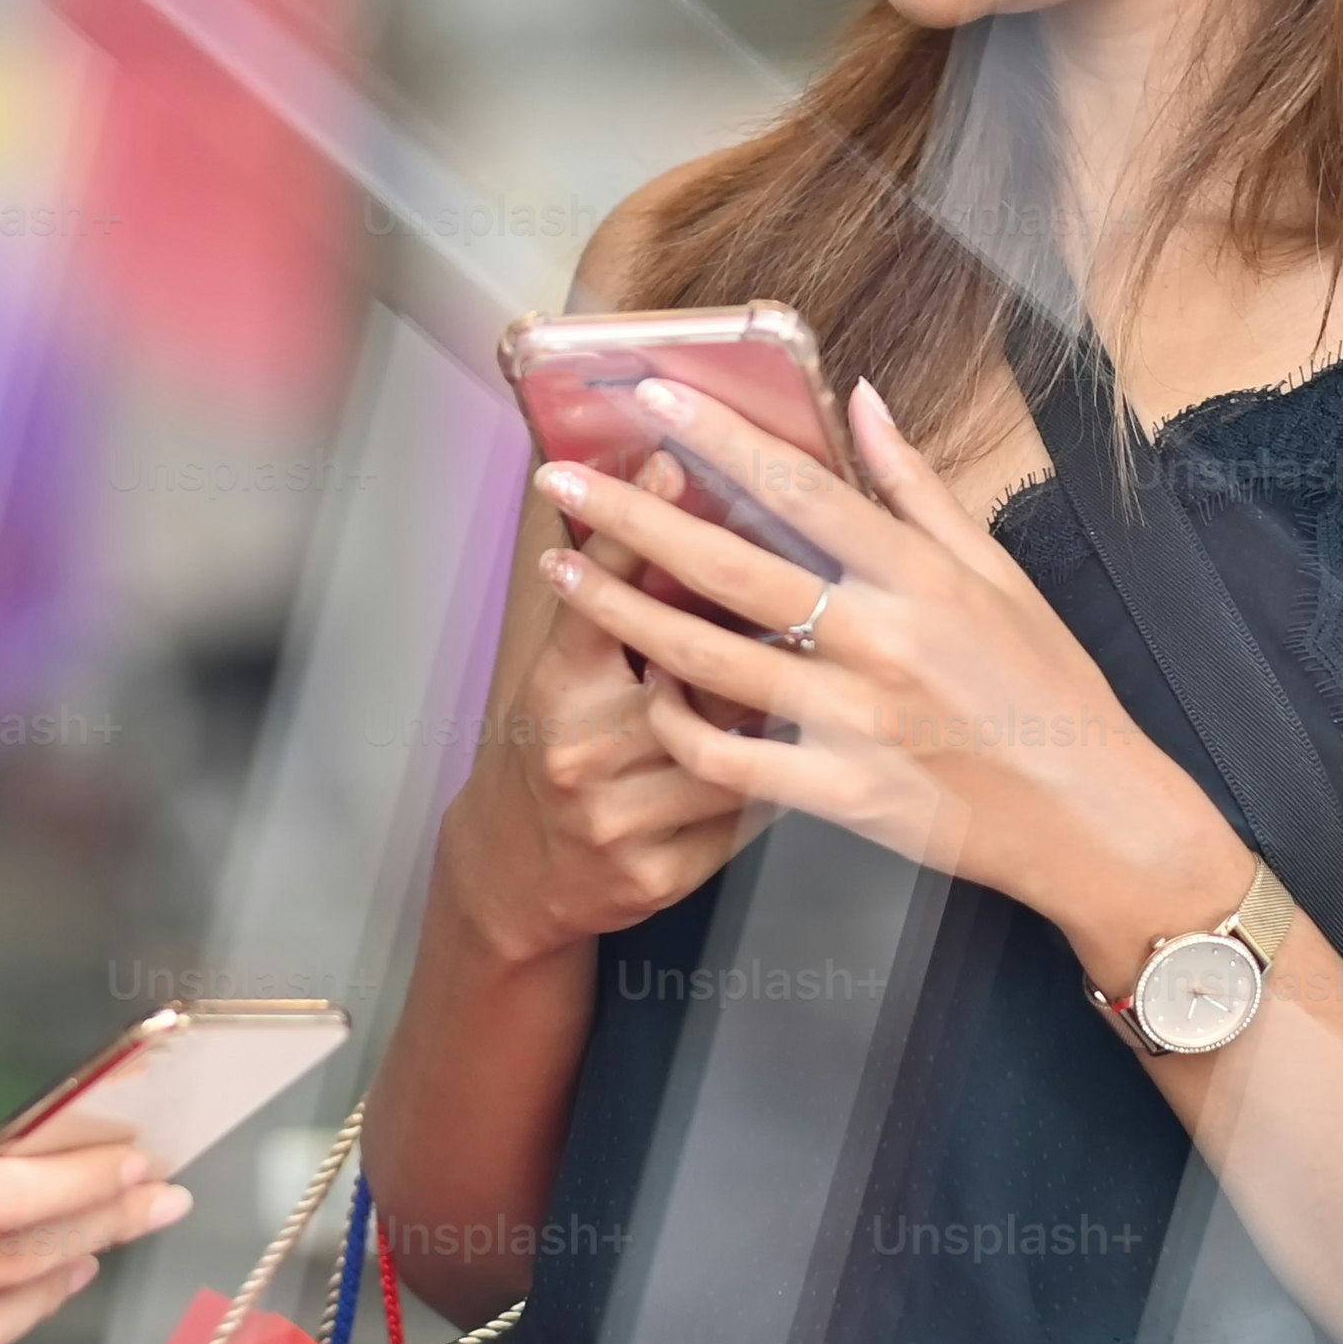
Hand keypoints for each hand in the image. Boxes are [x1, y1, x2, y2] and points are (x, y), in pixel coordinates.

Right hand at [433, 457, 763, 965]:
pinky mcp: (657, 876)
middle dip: (752, 642)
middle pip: (691, 677)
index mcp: (557, 686)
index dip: (633, 533)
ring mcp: (618, 820)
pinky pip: (742, 819)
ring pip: (732, 752)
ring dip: (780, 717)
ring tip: (826, 683)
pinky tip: (806, 761)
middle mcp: (579, 751)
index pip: (599, 599)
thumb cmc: (560, 742)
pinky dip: (778, 784)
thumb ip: (616, 580)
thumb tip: (670, 468)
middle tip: (812, 604)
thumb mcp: (568, 662)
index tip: (674, 467)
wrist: (517, 872)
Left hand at [537, 379, 1248, 977]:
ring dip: (624, 613)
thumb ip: (918, 486)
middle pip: (730, 567)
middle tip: (557, 479)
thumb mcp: (998, 572)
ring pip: (711, 660)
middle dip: (632, 518)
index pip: (797, 487)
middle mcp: (881, 640)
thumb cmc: (1051, 688)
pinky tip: (642, 693)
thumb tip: (861, 398)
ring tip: (563, 572)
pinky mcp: (843, 794)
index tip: (648, 398)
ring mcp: (857, 721)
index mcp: (919, 576)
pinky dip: (681, 727)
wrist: (1094, 814)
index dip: (716, 438)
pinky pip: (733, 761)